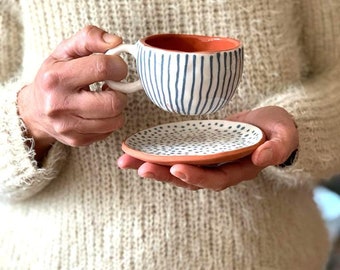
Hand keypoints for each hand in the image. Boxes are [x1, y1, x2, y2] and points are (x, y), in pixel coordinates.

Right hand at [17, 25, 127, 160]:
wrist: (35, 110)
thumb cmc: (54, 77)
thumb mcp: (65, 51)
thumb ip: (89, 38)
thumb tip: (116, 42)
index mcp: (56, 77)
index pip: (101, 68)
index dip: (118, 66)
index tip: (116, 67)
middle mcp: (59, 104)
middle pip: (113, 102)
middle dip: (120, 92)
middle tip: (112, 86)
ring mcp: (68, 126)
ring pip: (115, 120)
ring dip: (117, 108)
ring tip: (105, 98)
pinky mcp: (76, 140)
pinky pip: (109, 132)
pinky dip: (110, 121)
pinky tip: (99, 112)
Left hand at [117, 106, 298, 190]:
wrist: (266, 124)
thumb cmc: (276, 129)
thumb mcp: (284, 135)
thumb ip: (277, 148)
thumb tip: (261, 158)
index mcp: (238, 169)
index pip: (215, 179)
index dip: (196, 176)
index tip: (177, 168)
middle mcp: (218, 169)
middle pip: (188, 178)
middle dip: (164, 175)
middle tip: (140, 168)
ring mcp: (206, 160)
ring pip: (177, 168)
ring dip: (153, 166)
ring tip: (127, 161)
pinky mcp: (197, 149)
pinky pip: (175, 154)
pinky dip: (156, 154)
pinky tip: (137, 150)